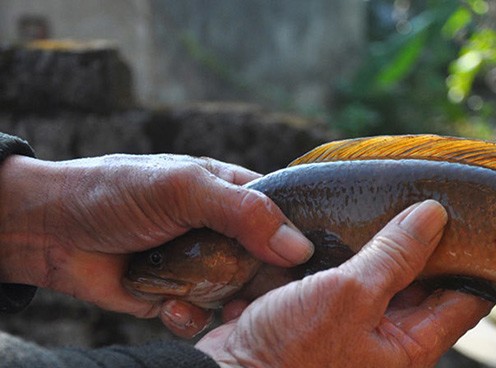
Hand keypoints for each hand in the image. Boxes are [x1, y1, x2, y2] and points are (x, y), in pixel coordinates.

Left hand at [0, 154, 312, 336]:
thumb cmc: (116, 191)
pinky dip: (190, 317)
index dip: (299, 238)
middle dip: (263, 282)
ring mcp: (200, 264)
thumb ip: (243, 212)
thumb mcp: (184, 189)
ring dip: (229, 304)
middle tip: (255, 292)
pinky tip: (170, 305)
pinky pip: (201, 315)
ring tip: (218, 305)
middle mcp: (222, 230)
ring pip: (237, 294)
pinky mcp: (176, 294)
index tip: (308, 263)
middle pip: (267, 261)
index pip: (284, 215)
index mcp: (232, 192)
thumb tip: (298, 246)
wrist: (49, 230)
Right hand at [195, 200, 493, 367]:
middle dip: (424, 246)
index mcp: (409, 348)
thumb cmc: (290, 354)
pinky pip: (346, 279)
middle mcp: (388, 342)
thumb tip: (433, 217)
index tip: (475, 221)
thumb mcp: (351, 295)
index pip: (463, 302)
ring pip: (383, 277)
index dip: (473, 260)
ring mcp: (356, 328)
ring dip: (381, 246)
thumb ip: (394, 256)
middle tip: (426, 200)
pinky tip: (345, 226)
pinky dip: (347, 256)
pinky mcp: (325, 316)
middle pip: (423, 285)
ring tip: (388, 203)